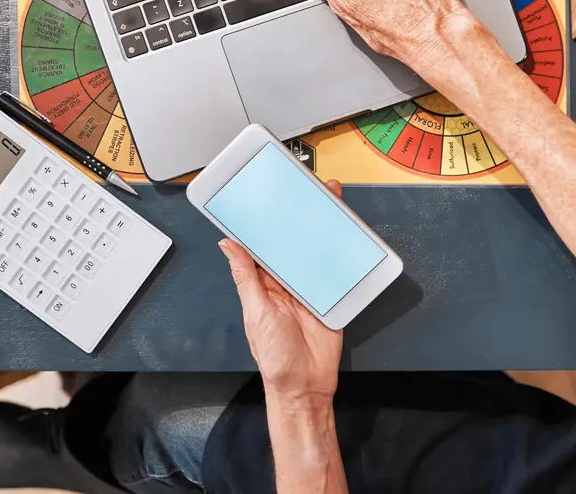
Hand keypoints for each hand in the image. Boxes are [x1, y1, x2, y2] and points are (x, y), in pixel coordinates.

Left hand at [219, 180, 344, 403]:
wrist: (306, 386)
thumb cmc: (275, 357)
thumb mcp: (257, 313)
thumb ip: (246, 278)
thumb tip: (228, 245)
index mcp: (263, 282)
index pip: (262, 246)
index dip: (265, 222)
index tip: (269, 197)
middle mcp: (286, 281)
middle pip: (293, 243)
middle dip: (301, 218)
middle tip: (310, 189)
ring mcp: (310, 287)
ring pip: (315, 251)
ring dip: (323, 230)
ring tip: (332, 203)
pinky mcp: (331, 296)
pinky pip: (336, 270)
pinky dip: (342, 254)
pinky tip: (347, 235)